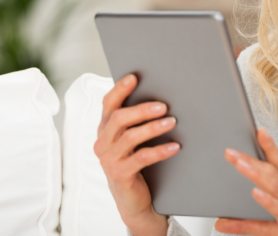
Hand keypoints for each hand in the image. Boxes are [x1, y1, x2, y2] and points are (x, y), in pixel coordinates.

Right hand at [94, 74, 179, 235]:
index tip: (134, 77)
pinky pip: (142, 158)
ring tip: (172, 122)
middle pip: (118, 119)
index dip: (119, 90)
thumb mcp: (131, 142)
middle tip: (163, 105)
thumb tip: (157, 98)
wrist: (132, 201)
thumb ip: (134, 122)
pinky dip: (160, 151)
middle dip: (141, 110)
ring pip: (130, 137)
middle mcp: (103, 143)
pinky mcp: (120, 175)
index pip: (108, 105)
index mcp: (104, 130)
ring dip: (153, 128)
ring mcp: (109, 160)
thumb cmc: (134, 165)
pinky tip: (175, 146)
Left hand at [215, 129, 277, 235]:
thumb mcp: (272, 222)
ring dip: (256, 174)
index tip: (259, 131)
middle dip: (251, 160)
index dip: (269, 146)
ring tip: (240, 164)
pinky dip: (266, 201)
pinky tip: (256, 193)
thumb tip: (219, 222)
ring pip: (274, 187)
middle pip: (271, 172)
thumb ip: (245, 222)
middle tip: (231, 152)